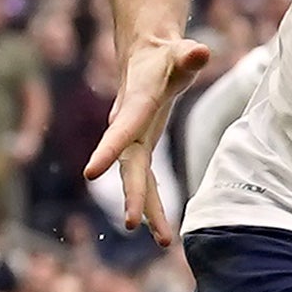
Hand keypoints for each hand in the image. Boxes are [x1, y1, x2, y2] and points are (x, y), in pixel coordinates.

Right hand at [83, 34, 209, 245]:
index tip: (90, 174)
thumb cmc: (166, 55)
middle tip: (134, 223)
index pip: (121, 130)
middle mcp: (127, 127)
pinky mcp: (142, 148)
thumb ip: (189, 54)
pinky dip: (153, 202)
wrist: (147, 57)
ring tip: (165, 240)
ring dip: (147, 208)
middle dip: (132, 194)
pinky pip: (146, 180)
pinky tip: (162, 229)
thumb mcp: (181, 51)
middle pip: (128, 165)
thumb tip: (201, 51)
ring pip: (136, 180)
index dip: (106, 150)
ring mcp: (133, 141)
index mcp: (135, 105)